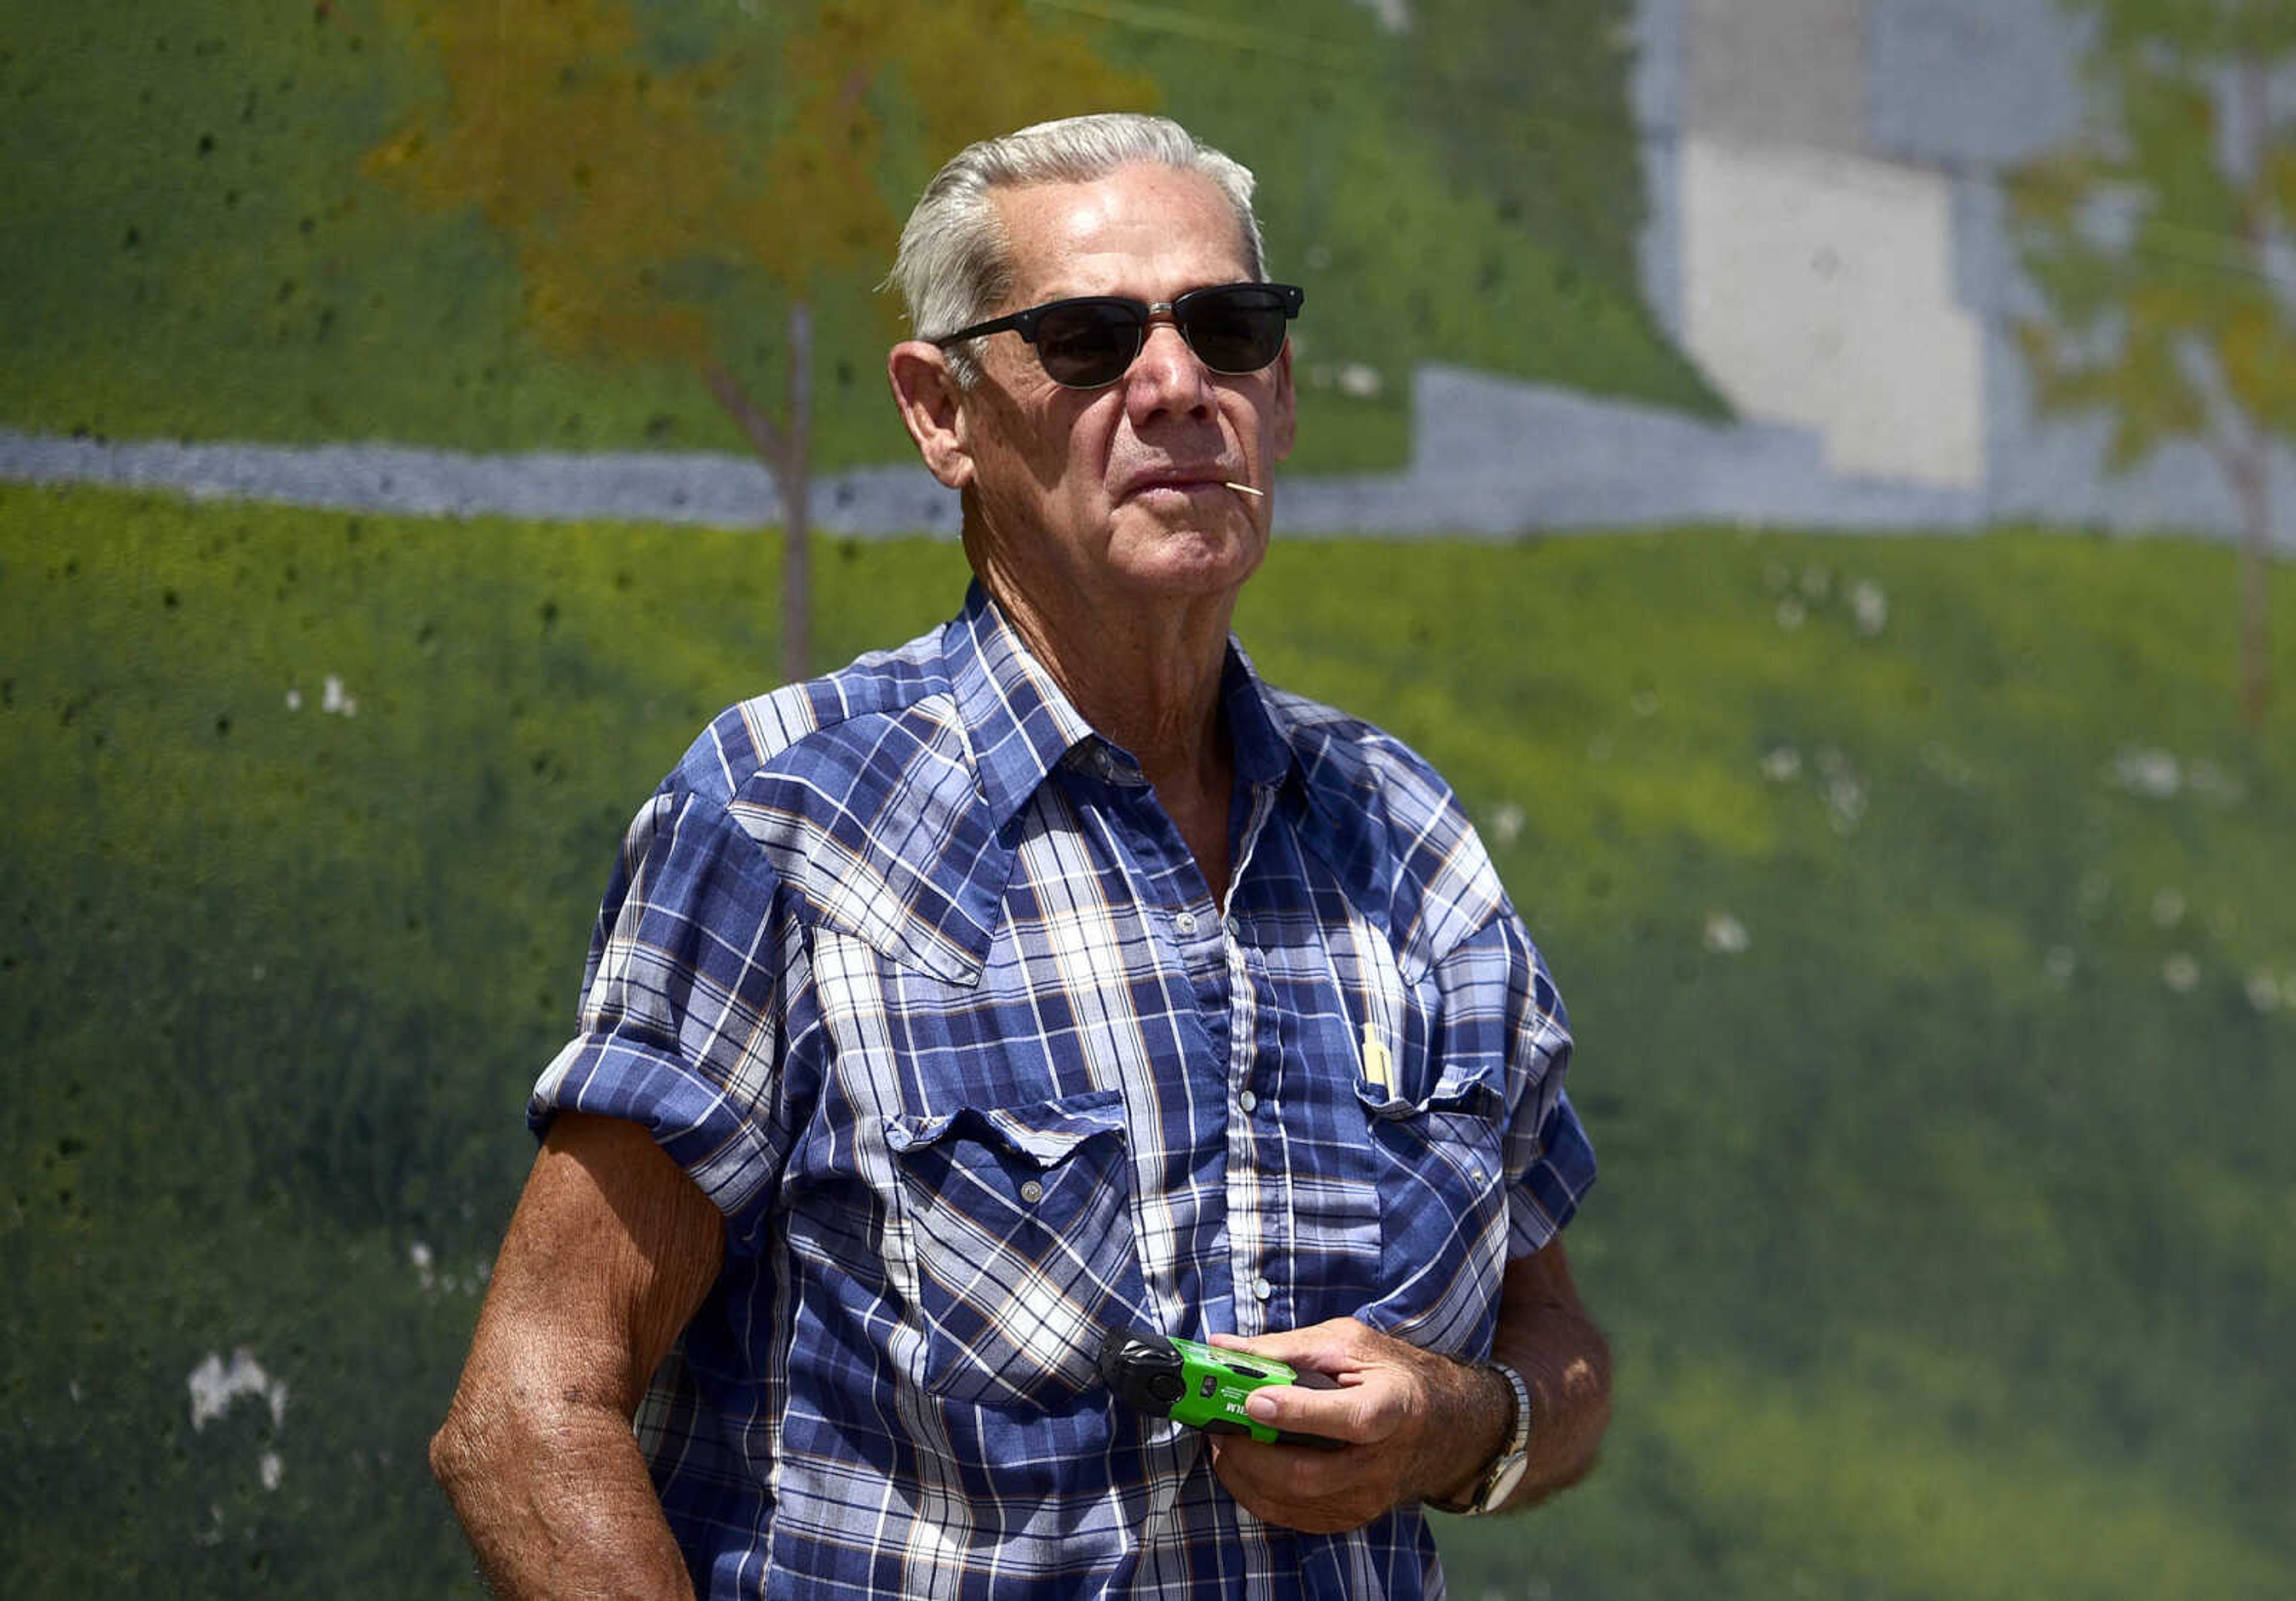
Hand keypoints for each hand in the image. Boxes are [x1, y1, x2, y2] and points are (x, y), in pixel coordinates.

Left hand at [1203, 1319, 1504, 1534]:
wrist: (1444, 1424)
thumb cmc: (1392, 1374)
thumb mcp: (1347, 1344)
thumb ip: (1287, 1348)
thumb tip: (1224, 1346)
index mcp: (1391, 1408)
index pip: (1346, 1418)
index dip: (1297, 1412)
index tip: (1253, 1401)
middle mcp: (1382, 1463)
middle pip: (1308, 1473)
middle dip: (1249, 1454)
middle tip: (1217, 1427)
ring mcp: (1367, 1497)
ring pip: (1294, 1501)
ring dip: (1244, 1476)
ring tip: (1222, 1445)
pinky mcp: (1352, 1516)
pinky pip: (1294, 1517)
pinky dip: (1258, 1494)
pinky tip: (1242, 1468)